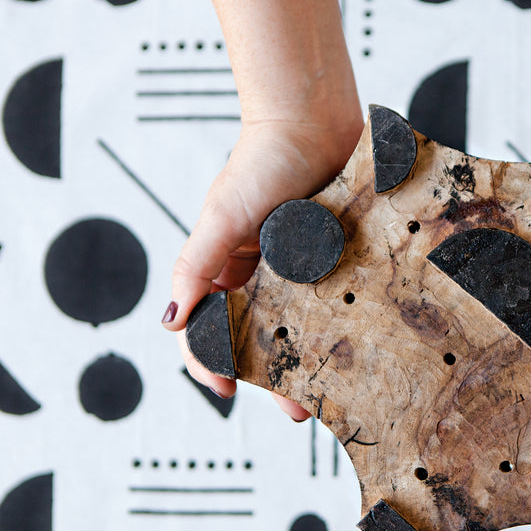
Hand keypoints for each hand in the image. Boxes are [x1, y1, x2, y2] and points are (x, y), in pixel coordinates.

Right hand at [161, 114, 362, 419]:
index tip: (226, 391)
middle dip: (277, 379)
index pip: (210, 330)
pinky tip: (362, 350)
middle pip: (266, 340)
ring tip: (335, 392)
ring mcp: (306, 273)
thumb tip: (168, 324)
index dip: (212, 363)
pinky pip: (343, 302)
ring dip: (316, 362)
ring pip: (307, 329)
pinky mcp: (340, 262)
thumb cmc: (261, 163)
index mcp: (228, 272)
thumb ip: (195, 268)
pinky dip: (348, 328)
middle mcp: (266, 279)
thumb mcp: (223, 217)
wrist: (314, 121)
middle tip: (298, 409)